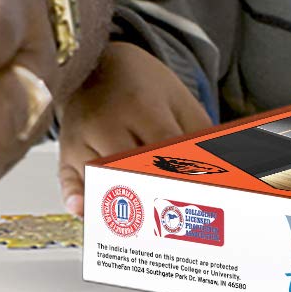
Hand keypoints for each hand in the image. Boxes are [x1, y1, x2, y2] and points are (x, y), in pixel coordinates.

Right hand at [57, 41, 213, 215]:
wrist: (95, 62)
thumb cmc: (141, 85)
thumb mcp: (178, 99)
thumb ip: (199, 134)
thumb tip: (225, 171)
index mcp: (140, 105)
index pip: (162, 149)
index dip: (182, 177)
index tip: (203, 200)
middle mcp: (105, 122)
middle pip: (129, 168)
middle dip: (155, 195)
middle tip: (180, 220)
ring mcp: (80, 138)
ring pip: (100, 178)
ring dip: (122, 204)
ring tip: (148, 228)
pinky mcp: (65, 152)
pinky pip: (68, 179)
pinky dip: (76, 197)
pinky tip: (84, 210)